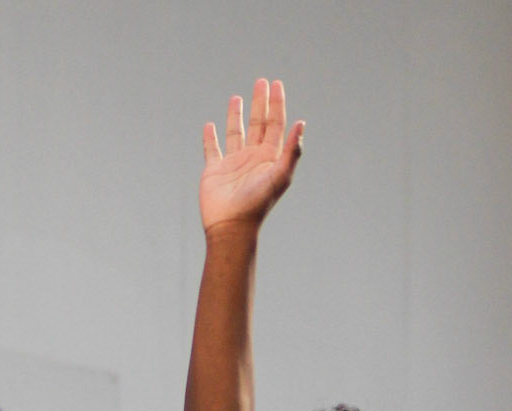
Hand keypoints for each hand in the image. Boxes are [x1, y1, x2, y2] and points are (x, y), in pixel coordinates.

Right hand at [200, 78, 304, 237]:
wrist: (232, 226)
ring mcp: (233, 164)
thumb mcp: (280, 176)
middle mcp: (252, 158)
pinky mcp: (214, 171)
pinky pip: (212, 150)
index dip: (277, 104)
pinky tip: (210, 126)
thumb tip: (301, 122)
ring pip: (235, 133)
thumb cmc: (257, 204)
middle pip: (258, 124)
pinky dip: (210, 138)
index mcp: (269, 158)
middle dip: (260, 103)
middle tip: (261, 82)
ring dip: (236, 116)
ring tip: (236, 97)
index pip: (275, 125)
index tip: (276, 84)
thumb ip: (292, 150)